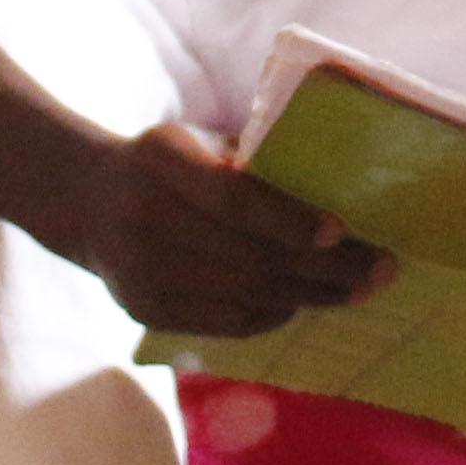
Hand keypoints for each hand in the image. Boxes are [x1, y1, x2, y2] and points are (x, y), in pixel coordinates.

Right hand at [57, 122, 386, 339]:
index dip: (291, 218)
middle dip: (324, 267)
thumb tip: (339, 187)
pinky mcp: (144, 309)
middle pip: (249, 254)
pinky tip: (302, 302)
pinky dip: (271, 313)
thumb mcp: (196, 144)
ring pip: (244, 292)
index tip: (343, 229)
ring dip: (310, 294)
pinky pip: (225, 320)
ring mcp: (140, 271)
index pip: (234, 198)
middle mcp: (145, 217)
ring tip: (357, 289)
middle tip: (381, 267)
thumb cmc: (165, 165)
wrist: (84, 200)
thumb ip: (251, 164)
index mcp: (162, 161)